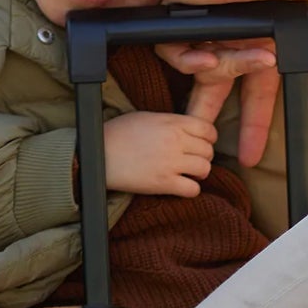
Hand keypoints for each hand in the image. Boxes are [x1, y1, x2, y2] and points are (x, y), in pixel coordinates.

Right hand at [103, 111, 217, 196]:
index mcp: (172, 122)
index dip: (208, 138)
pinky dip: (190, 190)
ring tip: (188, 174)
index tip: (201, 143)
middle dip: (203, 156)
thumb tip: (187, 131)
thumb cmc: (119, 134)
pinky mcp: (164, 183)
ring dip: (199, 173)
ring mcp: (171, 162)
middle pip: (208, 151)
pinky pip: (193, 190)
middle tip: (191, 160)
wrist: (99, 153)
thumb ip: (171, 122)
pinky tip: (180, 186)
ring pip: (205, 169)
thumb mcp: (147, 117)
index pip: (208, 129)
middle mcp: (175, 141)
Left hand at [161, 0, 307, 167]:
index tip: (252, 155)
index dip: (254, 124)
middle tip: (203, 150)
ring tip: (225, 65)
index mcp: (265, 45)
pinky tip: (208, 56)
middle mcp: (235, 38)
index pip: (255, 93)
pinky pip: (174, 49)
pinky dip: (187, 59)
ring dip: (213, 78)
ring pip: (198, 71)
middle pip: (215, 87)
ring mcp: (210, 24)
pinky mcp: (188, 8)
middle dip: (208, 118)